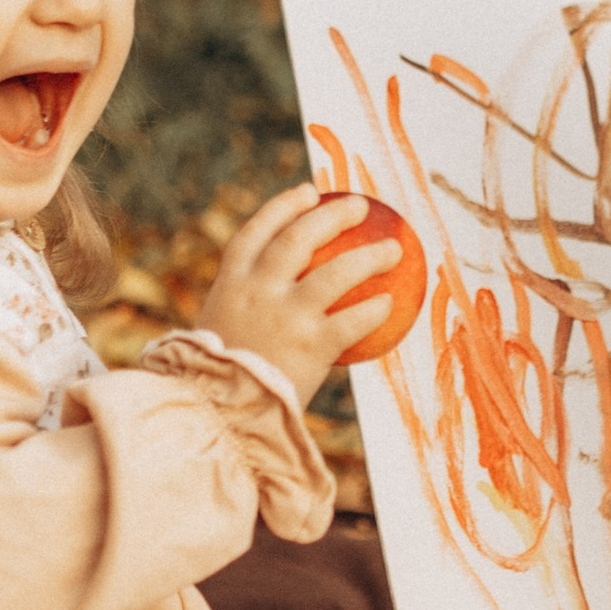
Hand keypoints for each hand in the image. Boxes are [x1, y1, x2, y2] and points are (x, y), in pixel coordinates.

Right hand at [197, 185, 402, 404]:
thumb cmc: (217, 380)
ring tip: (393, 250)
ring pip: (337, 272)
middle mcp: (258, 290)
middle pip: (300, 237)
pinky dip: (374, 310)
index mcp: (230, 283)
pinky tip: (389, 303)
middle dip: (333, 215)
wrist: (218, 417)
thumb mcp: (217, 332)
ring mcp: (286, 316)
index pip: (257, 230)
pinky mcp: (311, 345)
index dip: (285, 206)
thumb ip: (244, 310)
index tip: (310, 192)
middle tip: (360, 207)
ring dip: (369, 257)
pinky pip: (353, 321)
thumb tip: (277, 298)